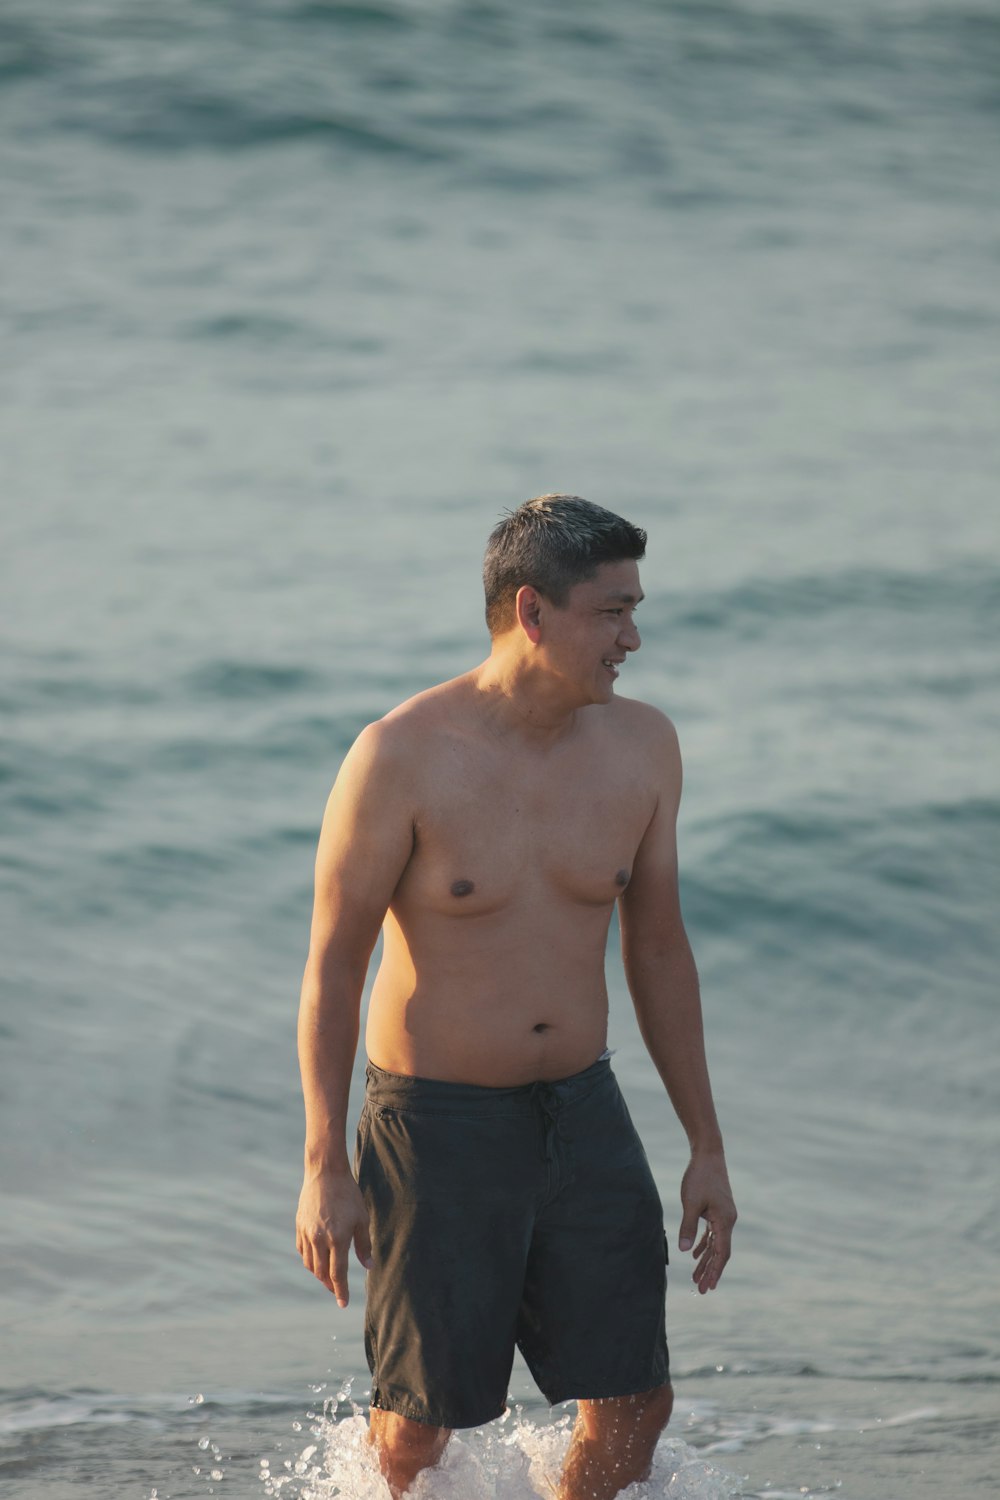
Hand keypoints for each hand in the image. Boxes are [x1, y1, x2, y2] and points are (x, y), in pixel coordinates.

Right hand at [296, 1171, 372, 1307]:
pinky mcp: (299, 1226)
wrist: (325, 1172)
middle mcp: (319, 1239)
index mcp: (337, 1238)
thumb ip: (364, 1244)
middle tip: (337, 1289)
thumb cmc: (348, 1194)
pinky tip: (317, 1260)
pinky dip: (309, 1260)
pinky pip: (302, 1251)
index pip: (338, 1273)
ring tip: (328, 1276)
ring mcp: (307, 1233)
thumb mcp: (361, 1218)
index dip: (341, 1291)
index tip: (343, 1303)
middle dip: (330, 1284)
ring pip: (310, 1264)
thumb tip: (368, 1266)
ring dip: (319, 1274)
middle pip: (322, 1272)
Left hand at [678, 1152, 736, 1293]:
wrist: (708, 1155)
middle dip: (710, 1271)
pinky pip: (712, 1233)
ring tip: (695, 1278)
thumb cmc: (700, 1177)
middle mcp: (728, 1221)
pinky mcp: (717, 1210)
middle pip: (719, 1252)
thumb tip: (685, 1251)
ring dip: (706, 1260)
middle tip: (701, 1290)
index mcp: (725, 1221)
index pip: (721, 1253)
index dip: (715, 1271)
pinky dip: (704, 1244)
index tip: (708, 1287)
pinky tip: (695, 1254)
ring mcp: (723, 1215)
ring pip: (715, 1244)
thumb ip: (688, 1227)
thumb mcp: (691, 1203)